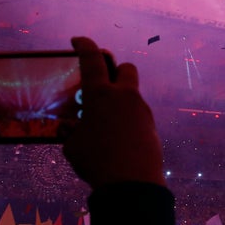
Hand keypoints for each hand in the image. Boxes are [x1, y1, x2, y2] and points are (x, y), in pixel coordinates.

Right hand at [62, 37, 165, 186]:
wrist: (132, 183)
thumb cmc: (95, 162)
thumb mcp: (72, 145)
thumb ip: (73, 130)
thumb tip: (73, 129)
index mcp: (101, 95)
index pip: (92, 59)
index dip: (84, 45)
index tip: (78, 41)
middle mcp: (125, 97)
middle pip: (125, 68)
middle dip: (115, 70)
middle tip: (101, 83)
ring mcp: (142, 111)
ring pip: (133, 94)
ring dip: (120, 100)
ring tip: (105, 120)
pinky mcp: (152, 126)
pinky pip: (138, 115)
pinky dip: (128, 119)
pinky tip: (118, 137)